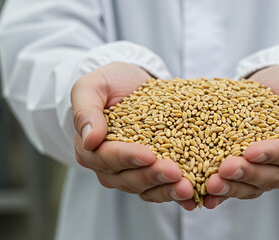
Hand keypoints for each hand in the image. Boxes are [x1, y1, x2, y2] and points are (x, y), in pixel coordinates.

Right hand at [71, 62, 195, 209]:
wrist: (133, 82)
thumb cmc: (110, 83)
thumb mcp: (92, 87)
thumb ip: (85, 110)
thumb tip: (89, 140)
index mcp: (91, 149)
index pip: (107, 158)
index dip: (128, 158)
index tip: (148, 155)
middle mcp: (110, 167)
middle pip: (129, 179)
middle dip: (152, 176)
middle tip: (173, 172)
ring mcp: (133, 173)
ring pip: (147, 189)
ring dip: (166, 190)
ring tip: (186, 188)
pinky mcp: (153, 173)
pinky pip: (162, 189)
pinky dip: (176, 194)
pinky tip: (193, 197)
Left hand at [204, 65, 278, 208]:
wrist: (269, 85)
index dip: (271, 154)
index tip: (251, 152)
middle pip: (270, 176)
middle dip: (247, 173)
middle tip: (225, 169)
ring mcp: (266, 173)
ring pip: (252, 187)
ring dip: (232, 187)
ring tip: (212, 184)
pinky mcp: (247, 175)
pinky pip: (236, 188)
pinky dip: (221, 194)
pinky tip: (206, 196)